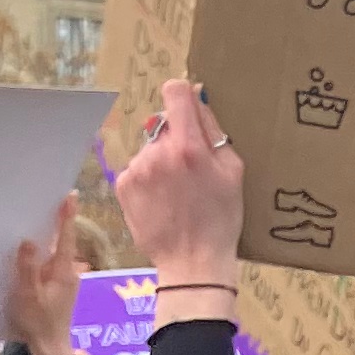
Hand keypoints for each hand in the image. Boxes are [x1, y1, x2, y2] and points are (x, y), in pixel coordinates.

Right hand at [3, 194, 83, 354]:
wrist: (49, 347)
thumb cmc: (37, 322)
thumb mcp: (27, 294)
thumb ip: (27, 267)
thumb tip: (28, 241)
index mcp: (63, 271)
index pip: (66, 238)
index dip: (67, 216)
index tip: (71, 195)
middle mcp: (68, 272)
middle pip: (62, 241)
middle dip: (55, 222)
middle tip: (45, 199)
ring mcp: (65, 280)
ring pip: (55, 252)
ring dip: (47, 237)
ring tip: (33, 218)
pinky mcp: (58, 287)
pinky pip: (50, 263)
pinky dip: (42, 253)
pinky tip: (29, 249)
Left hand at [116, 80, 244, 288]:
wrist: (192, 262)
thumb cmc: (220, 219)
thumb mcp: (232, 172)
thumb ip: (214, 131)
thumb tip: (197, 99)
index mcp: (188, 146)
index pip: (175, 92)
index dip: (183, 95)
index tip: (188, 108)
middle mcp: (157, 152)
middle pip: (165, 125)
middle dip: (177, 140)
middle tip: (191, 172)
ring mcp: (136, 168)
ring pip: (151, 149)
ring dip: (162, 162)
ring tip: (176, 193)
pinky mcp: (122, 184)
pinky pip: (137, 169)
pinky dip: (148, 179)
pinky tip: (162, 201)